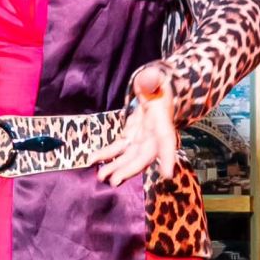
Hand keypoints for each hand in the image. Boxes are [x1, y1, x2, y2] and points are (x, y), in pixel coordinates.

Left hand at [95, 65, 177, 184]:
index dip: (167, 157)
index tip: (167, 175)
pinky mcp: (130, 137)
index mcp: (162, 119)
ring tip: (100, 176)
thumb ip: (151, 80)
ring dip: (116, 168)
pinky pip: (118, 149)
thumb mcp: (156, 78)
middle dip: (130, 169)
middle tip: (114, 181)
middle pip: (144, 156)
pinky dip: (105, 155)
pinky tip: (92, 160)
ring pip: (130, 157)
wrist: (157, 88)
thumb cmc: (157, 82)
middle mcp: (153, 134)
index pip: (167, 140)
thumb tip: (147, 79)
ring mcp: (141, 138)